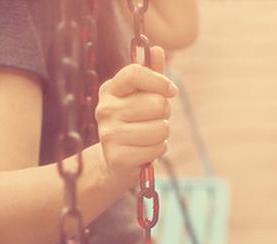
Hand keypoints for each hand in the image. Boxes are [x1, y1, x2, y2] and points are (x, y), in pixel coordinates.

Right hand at [95, 45, 175, 185]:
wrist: (114, 161)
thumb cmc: (133, 122)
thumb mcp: (140, 97)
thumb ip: (150, 74)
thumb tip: (157, 49)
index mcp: (110, 90)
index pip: (135, 73)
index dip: (159, 80)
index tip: (171, 91)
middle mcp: (105, 110)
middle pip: (156, 103)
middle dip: (164, 112)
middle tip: (154, 119)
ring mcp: (109, 134)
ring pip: (160, 128)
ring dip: (162, 133)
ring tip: (149, 136)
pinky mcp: (117, 157)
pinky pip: (156, 149)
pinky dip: (158, 150)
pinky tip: (146, 150)